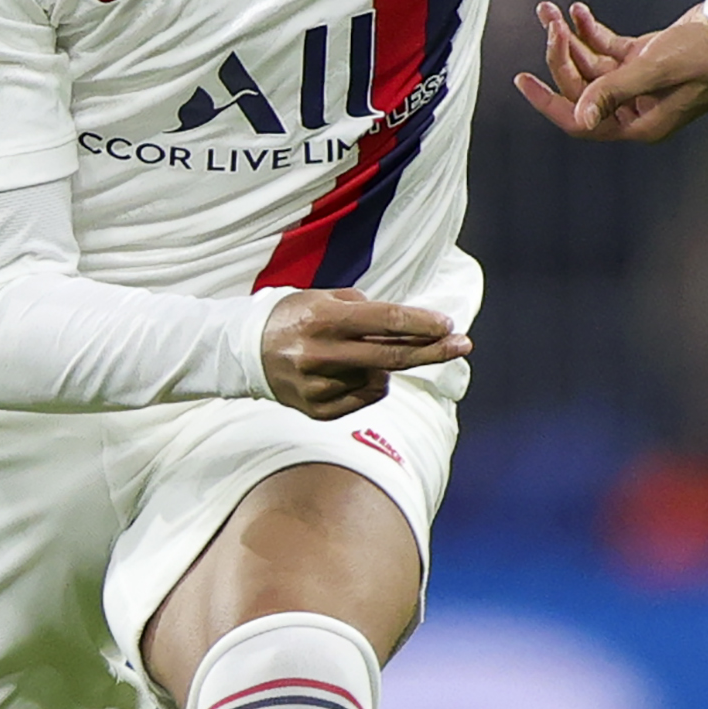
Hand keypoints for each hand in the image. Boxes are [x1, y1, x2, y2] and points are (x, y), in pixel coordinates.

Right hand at [258, 288, 470, 420]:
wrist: (245, 351)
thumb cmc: (296, 317)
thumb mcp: (326, 299)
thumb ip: (368, 311)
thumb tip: (413, 330)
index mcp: (323, 318)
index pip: (383, 321)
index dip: (420, 323)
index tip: (448, 324)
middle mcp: (319, 353)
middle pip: (391, 356)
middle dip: (432, 350)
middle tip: (463, 344)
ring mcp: (316, 385)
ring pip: (379, 379)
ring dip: (382, 367)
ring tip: (353, 355)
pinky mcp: (315, 409)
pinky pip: (364, 398)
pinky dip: (366, 385)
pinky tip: (347, 373)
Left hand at [511, 0, 707, 142]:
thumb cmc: (706, 52)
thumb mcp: (655, 70)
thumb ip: (613, 91)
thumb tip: (579, 118)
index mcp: (639, 123)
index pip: (581, 122)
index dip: (549, 101)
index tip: (522, 80)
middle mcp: (637, 108)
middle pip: (584, 88)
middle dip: (562, 55)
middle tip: (549, 21)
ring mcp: (642, 83)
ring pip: (593, 65)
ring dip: (573, 38)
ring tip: (554, 10)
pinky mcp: (648, 59)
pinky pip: (609, 49)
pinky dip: (593, 31)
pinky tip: (579, 10)